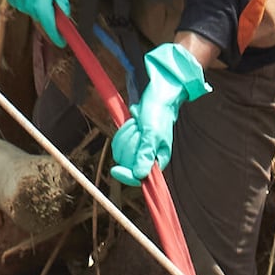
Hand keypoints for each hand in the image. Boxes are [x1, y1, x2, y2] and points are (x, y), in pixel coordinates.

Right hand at [0, 0, 73, 39]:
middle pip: (39, 17)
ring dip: (40, 7)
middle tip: (57, 8)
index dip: (54, 32)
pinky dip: (30, 2)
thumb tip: (65, 14)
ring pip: (31, 12)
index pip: (46, 17)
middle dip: (50, 18)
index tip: (61, 41)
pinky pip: (23, 6)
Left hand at [110, 41, 208, 186]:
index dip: (127, 175)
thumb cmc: (158, 114)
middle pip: (127, 163)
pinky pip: (118, 142)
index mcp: (157, 160)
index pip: (139, 177)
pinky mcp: (130, 141)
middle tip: (139, 130)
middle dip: (130, 143)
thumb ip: (146, 155)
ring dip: (126, 135)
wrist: (156, 97)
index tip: (115, 170)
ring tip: (138, 124)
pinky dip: (123, 131)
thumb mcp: (152, 135)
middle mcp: (146, 158)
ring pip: (120, 152)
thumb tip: (139, 175)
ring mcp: (137, 150)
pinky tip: (133, 123)